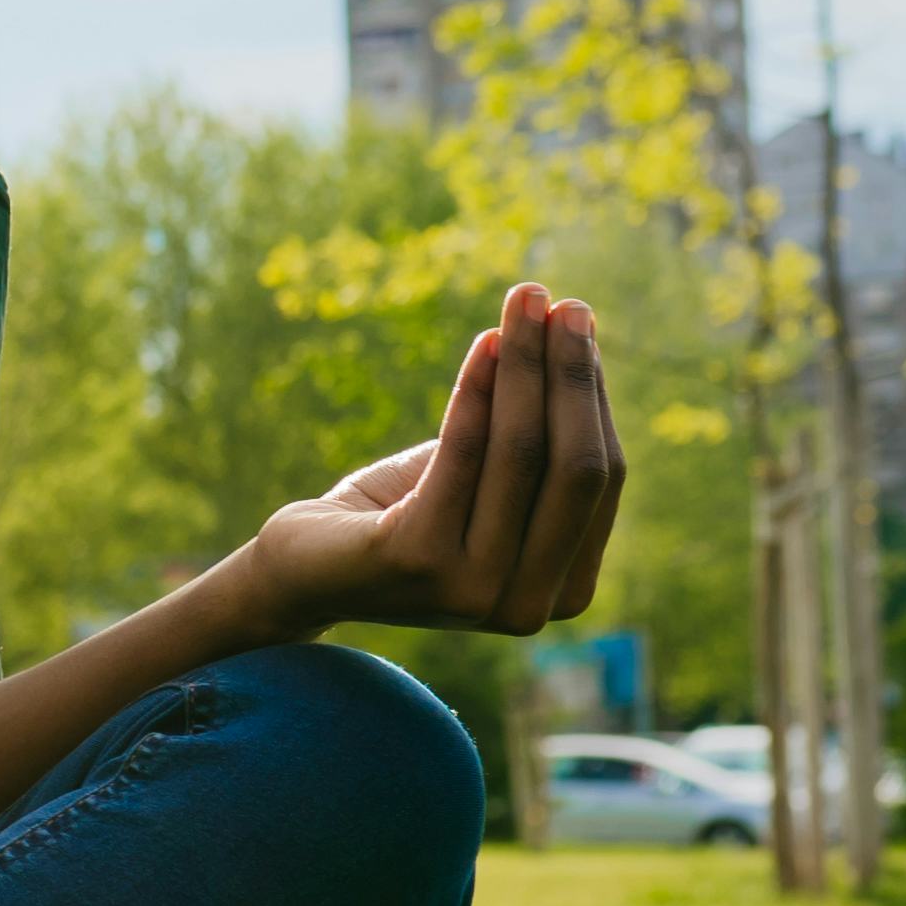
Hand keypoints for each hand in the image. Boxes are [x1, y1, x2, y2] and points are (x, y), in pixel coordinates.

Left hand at [242, 285, 625, 641]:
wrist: (303, 571)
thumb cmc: (403, 516)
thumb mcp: (485, 482)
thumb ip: (537, 440)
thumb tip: (577, 338)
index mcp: (564, 591)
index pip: (602, 479)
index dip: (594, 396)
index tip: (579, 323)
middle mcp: (530, 605)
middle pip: (575, 467)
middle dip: (570, 375)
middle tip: (563, 303)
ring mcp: (477, 590)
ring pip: (520, 453)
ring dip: (524, 365)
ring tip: (524, 300)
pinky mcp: (418, 560)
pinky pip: (460, 454)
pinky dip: (475, 390)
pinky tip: (484, 341)